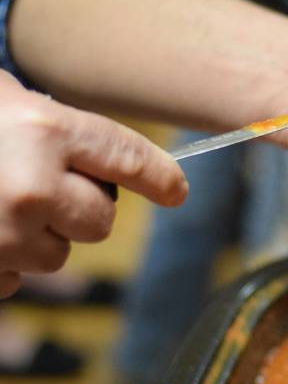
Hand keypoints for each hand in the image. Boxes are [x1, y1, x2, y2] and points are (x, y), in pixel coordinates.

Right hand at [0, 71, 187, 297]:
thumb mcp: (6, 105)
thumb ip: (60, 135)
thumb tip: (124, 173)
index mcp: (44, 130)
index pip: (128, 160)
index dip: (158, 178)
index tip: (174, 191)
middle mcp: (29, 186)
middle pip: (100, 221)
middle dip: (82, 209)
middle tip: (44, 185)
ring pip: (58, 255)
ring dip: (38, 236)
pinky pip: (12, 278)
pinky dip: (0, 260)